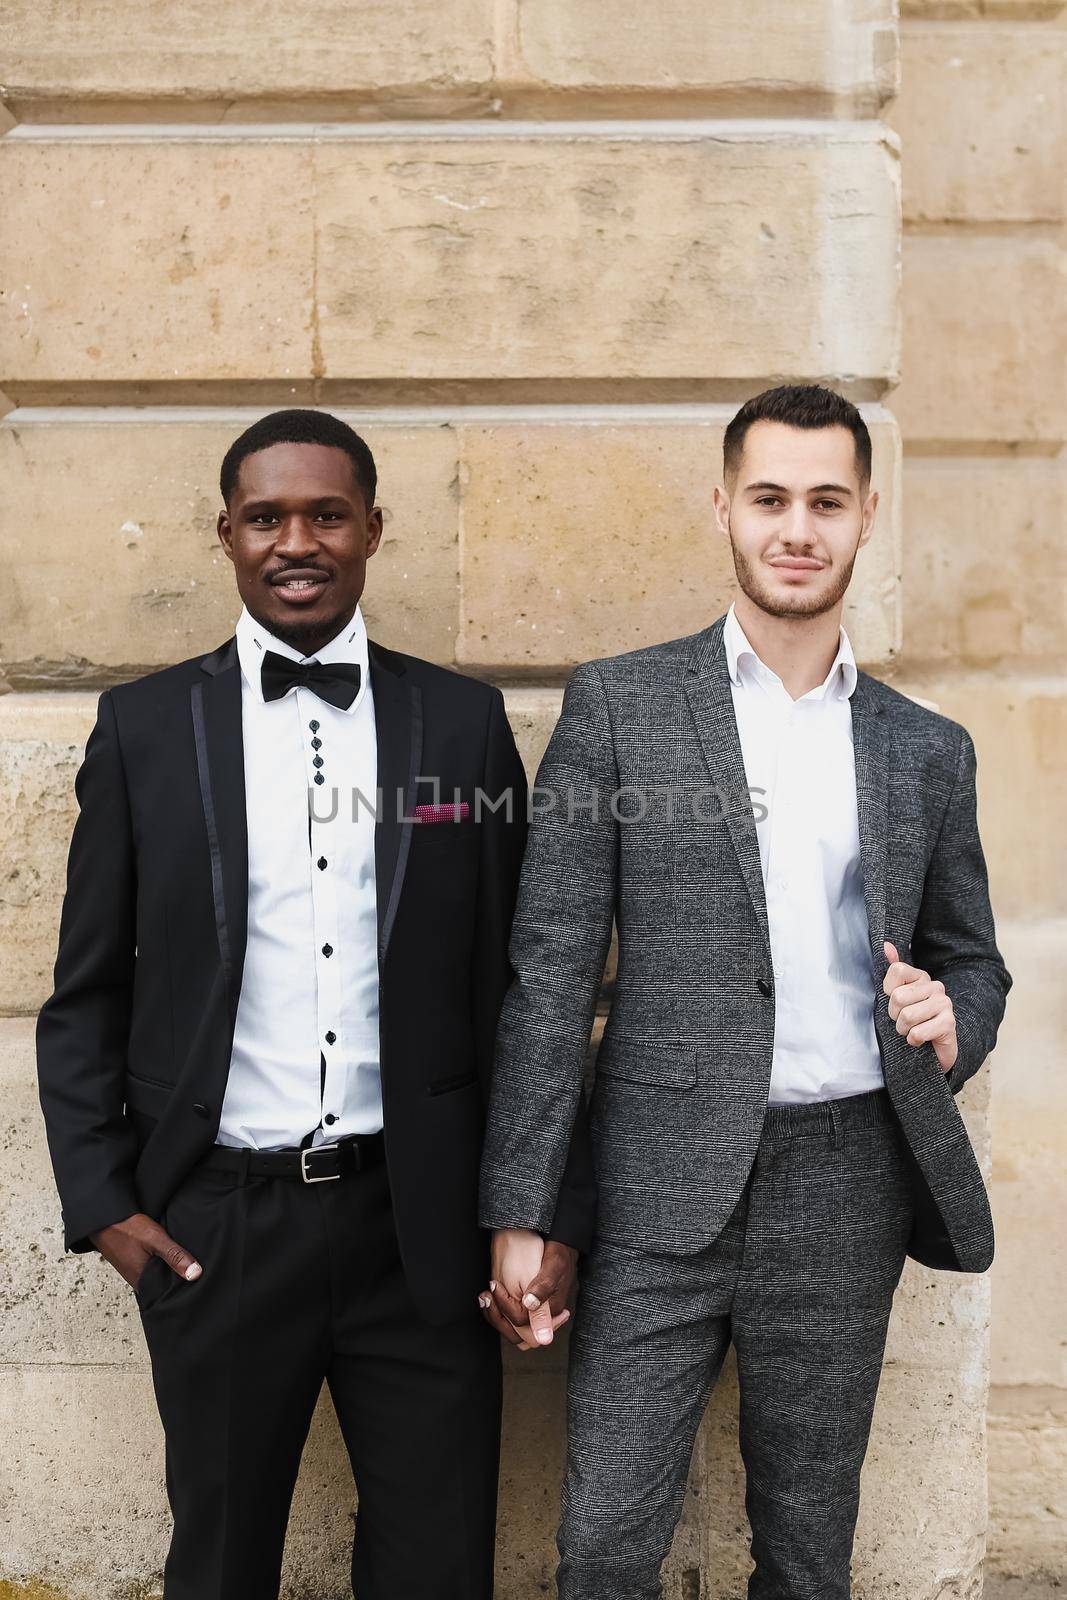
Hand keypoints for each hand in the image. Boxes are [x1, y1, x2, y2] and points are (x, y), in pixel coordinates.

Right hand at [89, 1212, 201, 1291]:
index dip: (184, 1291)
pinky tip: (172, 1258)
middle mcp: (138, 1282)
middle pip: (164, 1287)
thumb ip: (174, 1255)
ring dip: (171, 1272)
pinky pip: (152, 1270)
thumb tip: (196, 1275)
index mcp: (143, 1282)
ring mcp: (135, 1273)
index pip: (169, 1295)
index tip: (201, 1288)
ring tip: (190, 1267)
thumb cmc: (126, 1228)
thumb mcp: (155, 1239)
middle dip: (179, 1282)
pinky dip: (162, 1266)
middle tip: (199, 1277)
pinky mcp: (133, 1264)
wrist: (103, 1219)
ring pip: (159, 1278)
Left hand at [477, 1228, 571, 1351]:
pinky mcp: (530, 1307)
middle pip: (519, 1335)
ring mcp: (537, 1313)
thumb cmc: (557, 1252)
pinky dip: (500, 1312)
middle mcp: (545, 1316)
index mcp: (552, 1310)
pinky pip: (513, 1322)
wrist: (559, 1244)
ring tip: (487, 1296)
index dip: (505, 1307)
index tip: (495, 1286)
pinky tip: (492, 1297)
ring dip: (497, 1316)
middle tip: (487, 1295)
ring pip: (514, 1331)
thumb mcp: (552, 1266)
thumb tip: (531, 1307)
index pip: (523, 1324)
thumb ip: (543, 1288)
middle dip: (498, 1317)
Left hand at [883, 941, 956, 1072]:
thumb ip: (893, 970)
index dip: (889, 991)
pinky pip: (917, 1033)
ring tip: (912, 1029)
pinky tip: (921, 1039)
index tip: (896, 1002)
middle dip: (894, 1015)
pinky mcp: (949, 1023)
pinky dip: (913, 1040)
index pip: (896, 970)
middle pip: (898, 996)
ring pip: (907, 1016)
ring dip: (903, 1030)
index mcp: (921, 977)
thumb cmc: (914, 1020)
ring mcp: (945, 1004)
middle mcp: (936, 987)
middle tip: (904, 1021)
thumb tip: (886, 944)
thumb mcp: (899, 995)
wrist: (935, 1049)